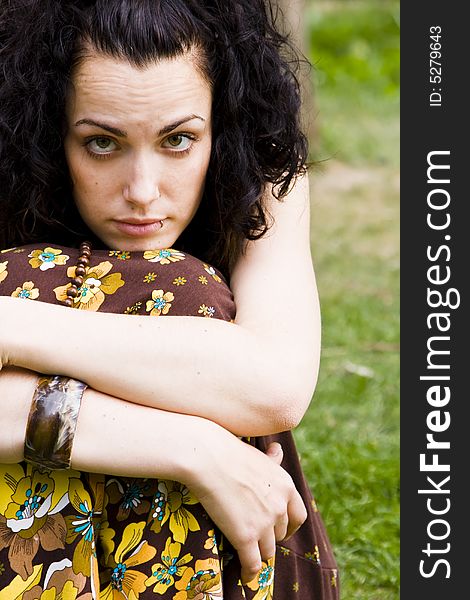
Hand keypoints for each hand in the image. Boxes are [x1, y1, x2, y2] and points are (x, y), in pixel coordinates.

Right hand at [185, 428, 306, 583]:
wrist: (208, 458)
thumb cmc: (228, 452)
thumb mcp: (258, 455)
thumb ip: (271, 459)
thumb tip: (278, 449)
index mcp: (286, 486)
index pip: (298, 516)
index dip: (289, 527)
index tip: (280, 531)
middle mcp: (280, 506)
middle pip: (280, 534)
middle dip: (269, 537)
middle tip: (255, 538)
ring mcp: (264, 523)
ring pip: (267, 551)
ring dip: (257, 553)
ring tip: (247, 554)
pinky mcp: (245, 537)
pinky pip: (253, 564)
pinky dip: (249, 573)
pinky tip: (244, 576)